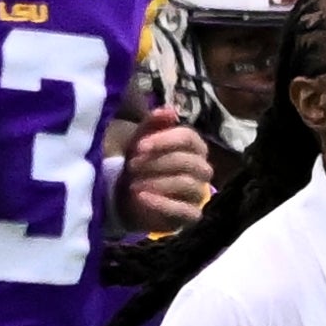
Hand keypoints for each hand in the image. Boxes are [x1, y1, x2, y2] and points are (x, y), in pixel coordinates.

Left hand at [116, 109, 209, 231]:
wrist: (124, 198)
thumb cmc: (136, 165)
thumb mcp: (138, 142)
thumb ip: (152, 125)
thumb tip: (168, 110)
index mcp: (193, 148)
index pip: (189, 138)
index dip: (164, 141)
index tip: (139, 147)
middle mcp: (201, 169)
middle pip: (189, 162)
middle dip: (158, 163)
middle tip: (131, 166)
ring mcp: (198, 193)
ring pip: (188, 184)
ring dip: (158, 183)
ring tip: (132, 185)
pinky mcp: (191, 215)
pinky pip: (187, 211)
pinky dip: (163, 204)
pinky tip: (141, 198)